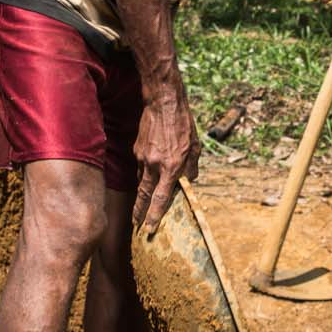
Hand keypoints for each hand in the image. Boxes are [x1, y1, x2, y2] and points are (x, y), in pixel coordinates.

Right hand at [131, 88, 199, 233]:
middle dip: (139, 213)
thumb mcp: (195, 147)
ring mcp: (143, 157)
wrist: (163, 103)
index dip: (155, 215)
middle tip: (136, 225)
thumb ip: (192, 167)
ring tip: (140, 208)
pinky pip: (140, 168)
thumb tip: (190, 180)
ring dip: (141, 195)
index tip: (149, 229)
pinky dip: (143, 175)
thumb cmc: (183, 124)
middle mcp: (154, 164)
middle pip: (144, 195)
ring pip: (141, 182)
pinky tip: (148, 176)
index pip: (161, 197)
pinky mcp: (137, 149)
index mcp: (171, 166)